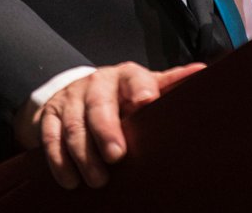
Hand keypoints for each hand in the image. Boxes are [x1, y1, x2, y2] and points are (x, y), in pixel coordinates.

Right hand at [18, 61, 204, 188]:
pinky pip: (50, 138)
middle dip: (106, 130)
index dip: (139, 88)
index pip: (133, 78)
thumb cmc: (123, 96)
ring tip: (97, 180)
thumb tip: (203, 71)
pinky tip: (70, 179)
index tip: (145, 102)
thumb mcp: (146, 87)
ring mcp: (70, 99)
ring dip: (83, 155)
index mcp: (125, 76)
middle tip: (116, 156)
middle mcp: (96, 83)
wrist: (79, 93)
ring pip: (73, 125)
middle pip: (99, 104)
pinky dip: (59, 161)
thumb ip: (170, 83)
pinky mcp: (49, 115)